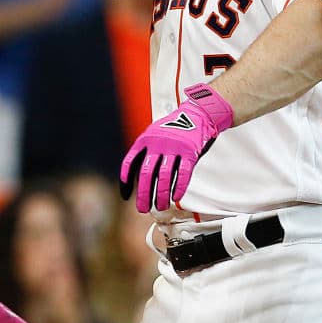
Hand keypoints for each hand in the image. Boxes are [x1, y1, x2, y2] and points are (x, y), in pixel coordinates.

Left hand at [119, 84, 233, 212]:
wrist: (196, 114)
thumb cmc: (174, 128)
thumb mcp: (153, 134)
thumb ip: (146, 152)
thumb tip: (138, 179)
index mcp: (145, 140)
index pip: (129, 162)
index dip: (126, 181)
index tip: (125, 195)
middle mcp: (157, 143)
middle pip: (147, 173)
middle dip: (144, 193)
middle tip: (142, 208)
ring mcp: (174, 147)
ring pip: (165, 175)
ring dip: (162, 194)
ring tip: (160, 206)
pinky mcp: (189, 151)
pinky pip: (183, 172)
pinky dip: (179, 186)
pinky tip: (176, 197)